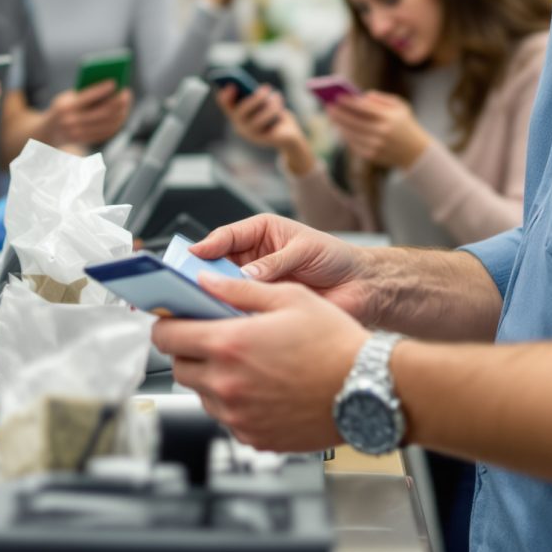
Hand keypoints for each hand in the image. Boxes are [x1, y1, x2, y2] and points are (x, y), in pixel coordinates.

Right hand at [40, 81, 133, 148]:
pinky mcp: (85, 141)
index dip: (102, 90)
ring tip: (127, 102)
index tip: (115, 82)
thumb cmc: (62, 107)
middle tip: (127, 93)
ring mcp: (78, 134)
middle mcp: (71, 122)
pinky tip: (122, 114)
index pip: (87, 98)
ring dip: (120, 113)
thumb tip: (111, 88)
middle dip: (117, 103)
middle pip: (101, 113)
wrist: (47, 132)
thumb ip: (85, 94)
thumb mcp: (68, 97)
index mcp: (65, 107)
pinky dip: (116, 123)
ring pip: (106, 124)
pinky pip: (106, 133)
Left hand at [151, 275, 367, 452]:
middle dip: (189, 351)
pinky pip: (226, 418)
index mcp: (229, 344)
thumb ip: (239, 288)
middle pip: (178, 368)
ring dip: (211, 377)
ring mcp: (238, 416)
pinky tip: (262, 388)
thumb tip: (205, 281)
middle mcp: (227, 385)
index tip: (172, 321)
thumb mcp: (289, 298)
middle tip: (214, 339)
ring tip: (246, 364)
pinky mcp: (252, 438)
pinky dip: (234, 403)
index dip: (165, 325)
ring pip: (201, 395)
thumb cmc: (336, 344)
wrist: (369, 390)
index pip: (167, 337)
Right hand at [186, 214, 383, 323]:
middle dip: (204, 273)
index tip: (193, 255)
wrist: (361, 287)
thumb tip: (247, 274)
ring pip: (226, 289)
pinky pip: (242, 310)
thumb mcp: (304, 250)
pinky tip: (228, 319)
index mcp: (262, 233)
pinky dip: (233, 314)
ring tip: (205, 302)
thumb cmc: (336, 258)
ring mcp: (258, 284)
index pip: (226, 236)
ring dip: (217, 295)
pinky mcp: (265, 306)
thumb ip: (276, 262)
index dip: (207, 246)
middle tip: (190, 283)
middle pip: (218, 264)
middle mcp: (254, 258)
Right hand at [216, 85, 313, 175]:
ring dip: (269, 106)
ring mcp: (250, 134)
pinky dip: (276, 114)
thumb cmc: (271, 110)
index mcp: (235, 112)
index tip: (232, 85)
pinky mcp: (264, 139)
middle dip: (254, 99)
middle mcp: (239, 125)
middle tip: (266, 87)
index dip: (225, 95)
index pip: (224, 103)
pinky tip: (281, 109)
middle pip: (240, 112)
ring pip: (257, 120)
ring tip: (277, 96)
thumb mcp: (263, 100)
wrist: (285, 131)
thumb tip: (255, 91)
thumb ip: (256, 95)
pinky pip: (269, 127)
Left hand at [326, 92, 431, 169]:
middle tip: (329, 105)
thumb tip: (362, 96)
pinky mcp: (371, 156)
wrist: (416, 153)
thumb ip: (382, 99)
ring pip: (351, 133)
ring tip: (331, 115)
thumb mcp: (400, 107)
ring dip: (339, 124)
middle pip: (354, 121)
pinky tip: (340, 127)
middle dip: (340, 113)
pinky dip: (345, 135)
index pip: (364, 108)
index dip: (349, 102)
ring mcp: (376, 146)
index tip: (337, 96)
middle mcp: (382, 132)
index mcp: (389, 118)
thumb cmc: (406, 125)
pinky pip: (353, 143)